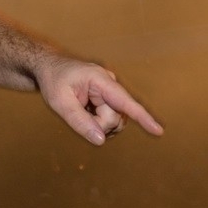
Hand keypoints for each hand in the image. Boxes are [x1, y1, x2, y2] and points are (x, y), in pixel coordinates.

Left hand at [34, 57, 162, 145]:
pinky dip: (98, 122)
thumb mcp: (59, 102)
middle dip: (98, 124)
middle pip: (116, 118)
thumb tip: (100, 140)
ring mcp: (110, 92)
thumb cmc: (53, 81)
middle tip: (77, 112)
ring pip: (114, 121)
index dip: (142, 117)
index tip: (158, 130)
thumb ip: (79, 121)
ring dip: (98, 124)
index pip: (125, 101)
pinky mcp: (109, 99)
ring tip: (81, 110)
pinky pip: (110, 119)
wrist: (49, 66)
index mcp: (100, 79)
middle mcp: (110, 85)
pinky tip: (86, 112)